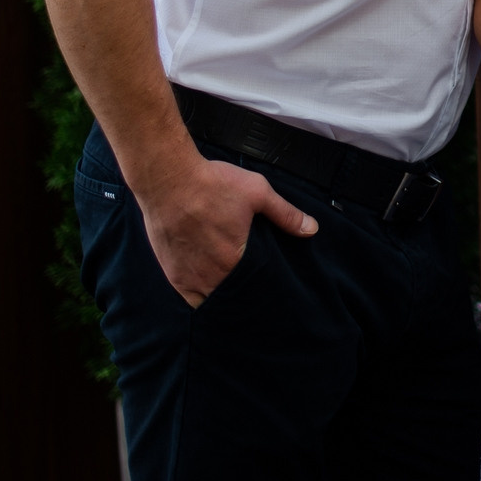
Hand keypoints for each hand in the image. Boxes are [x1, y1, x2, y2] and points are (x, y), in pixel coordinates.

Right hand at [135, 151, 317, 307]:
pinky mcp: (173, 274)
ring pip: (212, 301)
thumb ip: (285, 214)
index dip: (264, 290)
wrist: (168, 179)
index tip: (272, 291)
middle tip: (255, 294)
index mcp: (236, 259)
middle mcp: (212, 275)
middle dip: (246, 297)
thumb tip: (311, 229)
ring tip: (235, 293)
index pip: (257, 287)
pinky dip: (202, 298)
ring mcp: (190, 277)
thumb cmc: (212, 184)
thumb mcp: (257, 193)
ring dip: (224, 299)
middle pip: (235, 297)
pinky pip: (191, 299)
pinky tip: (211, 291)